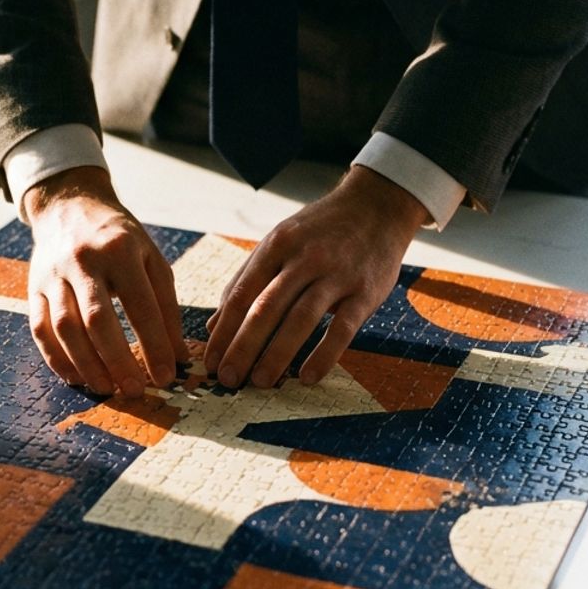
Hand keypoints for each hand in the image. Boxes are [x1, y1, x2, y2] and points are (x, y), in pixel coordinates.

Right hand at [23, 166, 188, 395]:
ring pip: (65, 328)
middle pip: (98, 320)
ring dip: (86, 364)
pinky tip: (76, 377)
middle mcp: (83, 261)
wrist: (69, 206)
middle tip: (135, 390)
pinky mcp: (33, 288)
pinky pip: (40, 329)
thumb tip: (177, 355)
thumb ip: (166, 305)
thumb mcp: (150, 258)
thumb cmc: (118, 238)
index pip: (140, 305)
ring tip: (105, 389)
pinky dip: (56, 358)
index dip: (155, 345)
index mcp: (120, 250)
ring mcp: (54, 275)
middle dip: (118, 360)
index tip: (167, 375)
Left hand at [204, 165, 428, 387]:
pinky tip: (307, 377)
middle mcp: (304, 259)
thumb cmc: (320, 231)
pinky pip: (343, 327)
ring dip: (277, 354)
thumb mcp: (279, 242)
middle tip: (227, 378)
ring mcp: (336, 274)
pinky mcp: (365, 291)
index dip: (223, 331)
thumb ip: (247, 280)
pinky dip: (324, 354)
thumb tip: (215, 325)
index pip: (241, 294)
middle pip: (265, 308)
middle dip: (242, 347)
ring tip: (260, 382)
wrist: (377, 206)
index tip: (210, 361)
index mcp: (276, 246)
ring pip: (300, 318)